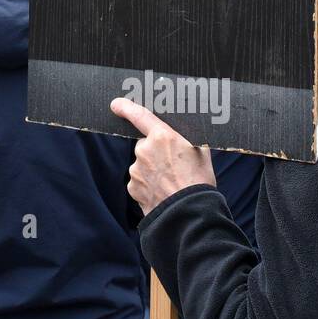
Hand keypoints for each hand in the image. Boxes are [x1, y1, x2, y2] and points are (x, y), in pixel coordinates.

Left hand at [110, 98, 216, 215]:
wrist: (190, 214)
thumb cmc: (199, 182)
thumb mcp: (201, 152)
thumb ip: (186, 139)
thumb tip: (181, 135)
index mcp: (163, 136)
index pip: (139, 115)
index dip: (126, 107)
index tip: (116, 104)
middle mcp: (144, 150)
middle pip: (146, 145)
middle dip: (156, 152)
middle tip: (174, 166)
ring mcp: (136, 170)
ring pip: (142, 164)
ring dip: (152, 170)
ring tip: (171, 182)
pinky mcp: (133, 187)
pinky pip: (140, 180)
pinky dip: (149, 184)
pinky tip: (163, 192)